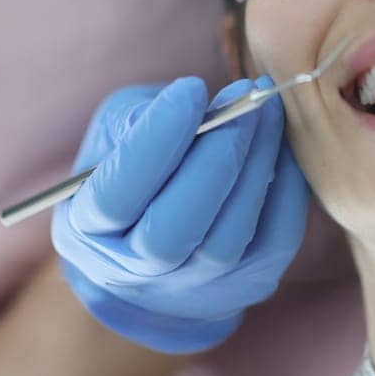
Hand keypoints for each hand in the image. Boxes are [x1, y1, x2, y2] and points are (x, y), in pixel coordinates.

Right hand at [51, 76, 308, 353]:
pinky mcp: (244, 285)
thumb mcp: (114, 132)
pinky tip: (280, 145)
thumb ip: (138, 120)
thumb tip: (192, 111)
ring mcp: (191, 288)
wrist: (155, 240)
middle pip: (173, 231)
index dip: (156, 140)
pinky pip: (274, 241)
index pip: (117, 195)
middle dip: (215, 157)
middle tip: (244, 98)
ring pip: (227, 239)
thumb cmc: (131, 168)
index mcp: (88, 228)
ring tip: (267, 110)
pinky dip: (286, 188)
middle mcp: (132, 271)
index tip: (191, 87)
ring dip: (256, 165)